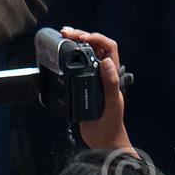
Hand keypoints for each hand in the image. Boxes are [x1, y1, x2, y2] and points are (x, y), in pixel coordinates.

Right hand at [62, 27, 133, 153]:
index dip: (97, 38)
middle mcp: (103, 73)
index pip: (109, 47)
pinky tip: (61, 55)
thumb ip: (111, 84)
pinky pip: (76, 66)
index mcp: (113, 74)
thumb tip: (106, 62)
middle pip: (95, 46)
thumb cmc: (111, 125)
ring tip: (63, 38)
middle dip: (82, 36)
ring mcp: (93, 79)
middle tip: (66, 32)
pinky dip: (69, 57)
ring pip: (85, 54)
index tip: (83, 38)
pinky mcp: (82, 86)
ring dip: (75, 43)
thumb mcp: (112, 104)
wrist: (103, 142)